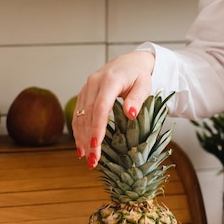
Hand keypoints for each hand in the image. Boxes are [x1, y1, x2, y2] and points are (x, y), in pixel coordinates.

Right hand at [72, 51, 155, 168]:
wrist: (129, 62)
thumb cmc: (139, 75)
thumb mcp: (144, 85)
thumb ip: (137, 99)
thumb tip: (131, 114)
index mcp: (109, 80)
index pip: (100, 108)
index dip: (97, 128)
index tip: (96, 146)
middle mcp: (93, 83)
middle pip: (87, 115)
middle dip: (89, 139)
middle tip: (93, 161)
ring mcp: (86, 88)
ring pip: (79, 116)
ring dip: (81, 138)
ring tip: (86, 158)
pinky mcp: (84, 93)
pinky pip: (78, 114)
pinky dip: (78, 131)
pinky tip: (81, 146)